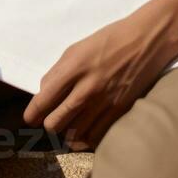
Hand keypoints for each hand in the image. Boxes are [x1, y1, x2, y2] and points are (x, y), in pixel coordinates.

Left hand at [22, 3, 177, 150]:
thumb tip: (44, 94)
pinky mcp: (120, 110)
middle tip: (50, 119)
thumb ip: (58, 72)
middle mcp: (88, 87)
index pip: (44, 99)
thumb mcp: (77, 48)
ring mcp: (105, 101)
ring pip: (74, 134)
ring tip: (69, 124)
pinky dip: (87, 137)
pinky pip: (95, 136)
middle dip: (48, 123)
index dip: (32, 113)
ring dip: (68, 131)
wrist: (147, 40)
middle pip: (55, 123)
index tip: (30, 117)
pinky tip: (86, 129)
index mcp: (74, 67)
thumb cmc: (110, 40)